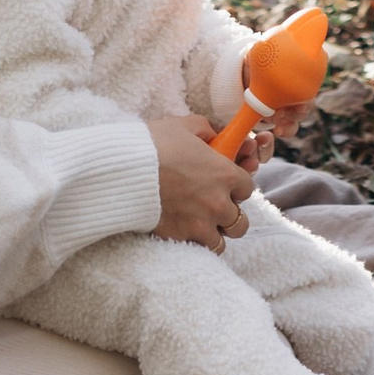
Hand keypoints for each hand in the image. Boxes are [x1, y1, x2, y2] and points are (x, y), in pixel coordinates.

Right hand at [149, 114, 255, 250]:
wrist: (125, 171)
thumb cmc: (155, 145)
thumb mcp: (184, 125)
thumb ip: (205, 130)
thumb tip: (214, 136)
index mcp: (224, 174)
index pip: (247, 188)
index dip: (237, 186)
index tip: (226, 184)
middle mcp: (218, 203)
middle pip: (240, 221)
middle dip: (230, 215)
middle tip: (214, 207)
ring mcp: (201, 224)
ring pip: (222, 241)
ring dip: (214, 233)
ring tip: (200, 223)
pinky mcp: (181, 238)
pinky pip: (199, 249)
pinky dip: (196, 243)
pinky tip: (186, 231)